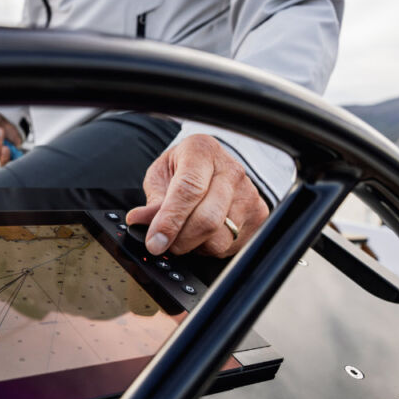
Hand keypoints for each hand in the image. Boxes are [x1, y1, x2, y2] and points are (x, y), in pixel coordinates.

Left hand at [126, 135, 268, 257]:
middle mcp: (231, 170)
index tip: (154, 242)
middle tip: (162, 244)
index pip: (189, 190)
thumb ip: (153, 201)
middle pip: (207, 219)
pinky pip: (231, 245)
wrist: (210, 167)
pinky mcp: (259, 215)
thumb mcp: (160, 177)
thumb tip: (140, 222)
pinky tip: (203, 233)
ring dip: (195, 245)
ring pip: (219, 238)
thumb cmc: (181, 170)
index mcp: (202, 151)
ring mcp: (249, 193)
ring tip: (185, 231)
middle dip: (180, 240)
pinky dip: (211, 247)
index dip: (170, 220)